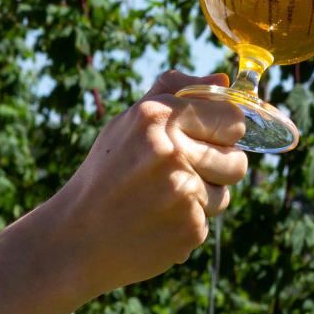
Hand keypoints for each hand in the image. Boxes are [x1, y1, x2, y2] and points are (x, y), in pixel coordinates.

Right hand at [54, 71, 247, 297]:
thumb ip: (175, 92)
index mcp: (158, 116)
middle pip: (237, 161)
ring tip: (161, 201)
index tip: (207, 141)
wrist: (76, 237)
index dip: (223, 133)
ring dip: (201, 201)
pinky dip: (185, 225)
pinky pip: (206, 223)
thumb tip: (222, 76)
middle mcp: (172, 150)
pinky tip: (155, 224)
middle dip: (218, 171)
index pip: (233, 119)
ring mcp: (182, 191)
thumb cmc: (106, 174)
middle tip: (179, 176)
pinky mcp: (188, 228)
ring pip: (224, 196)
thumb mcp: (129, 123)